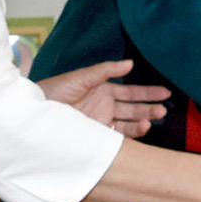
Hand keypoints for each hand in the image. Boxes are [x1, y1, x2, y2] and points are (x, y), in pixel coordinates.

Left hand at [38, 58, 167, 137]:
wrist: (34, 115)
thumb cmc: (53, 91)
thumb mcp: (79, 78)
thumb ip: (105, 71)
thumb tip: (130, 64)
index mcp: (103, 90)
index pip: (131, 92)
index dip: (148, 93)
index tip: (165, 93)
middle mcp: (106, 106)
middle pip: (133, 108)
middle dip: (149, 108)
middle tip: (162, 109)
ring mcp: (101, 122)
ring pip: (128, 123)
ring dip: (142, 122)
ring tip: (151, 121)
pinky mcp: (96, 137)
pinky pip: (117, 137)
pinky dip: (130, 135)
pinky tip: (139, 130)